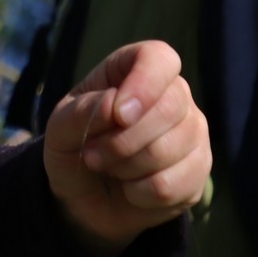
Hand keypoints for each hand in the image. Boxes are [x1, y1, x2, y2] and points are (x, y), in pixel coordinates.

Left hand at [43, 40, 209, 256]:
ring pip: (170, 150)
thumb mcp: (60, 129)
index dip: (144, 84)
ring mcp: (192, 132)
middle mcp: (174, 95)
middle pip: (169, 107)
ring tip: (109, 168)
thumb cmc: (74, 149)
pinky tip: (130, 189)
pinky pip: (172, 184)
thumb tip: (114, 105)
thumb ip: (81, 112)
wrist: (84, 197)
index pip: (159, 59)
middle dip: (121, 141)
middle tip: (92, 155)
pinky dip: (138, 193)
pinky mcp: (198, 170)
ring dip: (125, 168)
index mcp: (135, 70)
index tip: (120, 115)